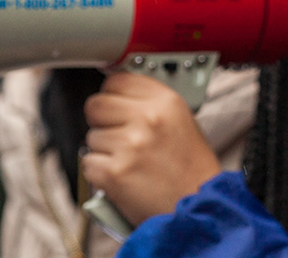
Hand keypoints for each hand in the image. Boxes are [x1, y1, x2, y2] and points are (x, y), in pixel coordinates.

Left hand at [82, 73, 220, 223]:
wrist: (199, 208)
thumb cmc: (192, 171)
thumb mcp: (181, 123)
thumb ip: (150, 105)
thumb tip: (117, 94)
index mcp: (166, 102)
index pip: (117, 80)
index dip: (113, 96)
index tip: (116, 106)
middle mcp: (148, 119)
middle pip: (96, 105)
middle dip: (102, 122)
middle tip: (119, 137)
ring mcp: (130, 145)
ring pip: (91, 137)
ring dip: (104, 151)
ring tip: (130, 163)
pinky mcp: (115, 172)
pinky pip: (88, 163)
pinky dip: (100, 174)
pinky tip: (123, 178)